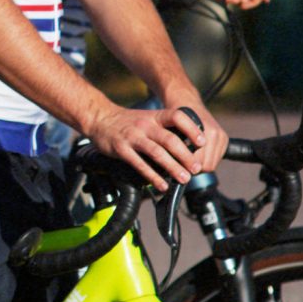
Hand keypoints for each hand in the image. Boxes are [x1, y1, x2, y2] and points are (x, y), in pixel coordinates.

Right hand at [82, 102, 220, 191]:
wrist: (99, 118)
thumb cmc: (127, 121)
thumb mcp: (148, 118)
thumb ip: (165, 130)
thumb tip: (188, 149)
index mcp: (154, 116)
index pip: (177, 117)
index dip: (191, 129)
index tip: (202, 143)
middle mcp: (145, 125)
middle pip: (170, 139)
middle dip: (186, 156)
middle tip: (197, 169)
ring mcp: (133, 137)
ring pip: (156, 152)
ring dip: (172, 167)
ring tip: (184, 179)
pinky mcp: (121, 149)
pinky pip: (139, 164)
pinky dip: (152, 176)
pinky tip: (162, 185)